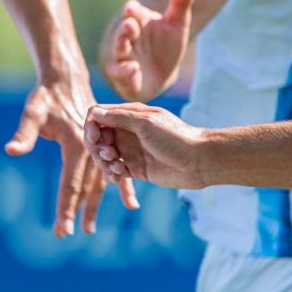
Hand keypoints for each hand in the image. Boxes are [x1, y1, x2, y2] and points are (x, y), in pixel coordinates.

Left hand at [6, 72, 137, 237]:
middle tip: (68, 233)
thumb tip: (11, 150)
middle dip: (77, 213)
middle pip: (85, 188)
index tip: (62, 230)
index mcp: (77, 144)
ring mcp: (101, 147)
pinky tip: (129, 204)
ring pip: (99, 183)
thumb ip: (24, 134)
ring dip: (94, 206)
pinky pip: (113, 169)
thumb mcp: (33, 112)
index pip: (70, 184)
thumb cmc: (46, 97)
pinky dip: (122, 187)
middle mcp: (93, 149)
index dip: (66, 208)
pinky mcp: (105, 145)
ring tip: (90, 228)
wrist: (67, 80)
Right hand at [84, 102, 209, 189]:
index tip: (93, 137)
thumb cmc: (176, 138)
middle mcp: (128, 132)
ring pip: (105, 154)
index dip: (91, 125)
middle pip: (98, 136)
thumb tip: (95, 113)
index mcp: (130, 115)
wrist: (200, 162)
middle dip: (97, 146)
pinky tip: (118, 177)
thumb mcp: (146, 123)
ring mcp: (131, 150)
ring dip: (103, 161)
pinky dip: (111, 174)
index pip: (99, 115)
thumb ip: (119, 117)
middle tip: (108, 155)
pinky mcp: (136, 169)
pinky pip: (115, 171)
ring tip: (115, 167)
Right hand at [102, 0, 195, 100]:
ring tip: (124, 43)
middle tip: (129, 24)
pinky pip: (121, 76)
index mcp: (136, 22)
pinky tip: (132, 69)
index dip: (132, 11)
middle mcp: (126, 39)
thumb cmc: (163, 45)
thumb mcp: (177, 23)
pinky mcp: (124, 78)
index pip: (132, 13)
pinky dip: (123, 73)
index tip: (132, 8)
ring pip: (117, 53)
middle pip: (123, 32)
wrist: (158, 73)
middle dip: (125, 29)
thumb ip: (180, 2)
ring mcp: (123, 58)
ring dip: (119, 48)